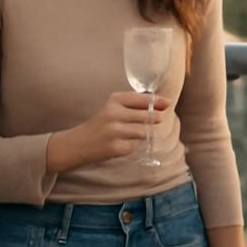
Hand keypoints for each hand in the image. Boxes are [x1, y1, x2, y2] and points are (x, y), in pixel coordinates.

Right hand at [46, 91, 171, 172]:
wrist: (79, 143)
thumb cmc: (101, 124)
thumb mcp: (113, 108)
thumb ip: (134, 104)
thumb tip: (162, 103)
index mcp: (114, 100)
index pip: (141, 99)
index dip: (157, 101)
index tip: (167, 103)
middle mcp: (113, 113)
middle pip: (146, 116)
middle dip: (153, 119)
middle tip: (154, 121)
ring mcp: (114, 131)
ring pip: (143, 132)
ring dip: (142, 134)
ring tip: (129, 134)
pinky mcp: (115, 147)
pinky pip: (134, 146)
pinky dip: (131, 146)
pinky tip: (121, 144)